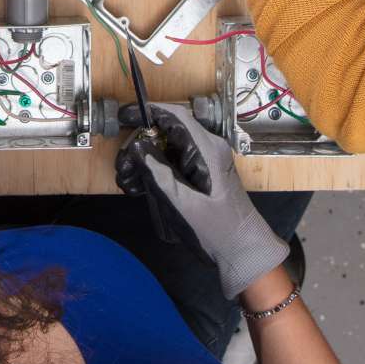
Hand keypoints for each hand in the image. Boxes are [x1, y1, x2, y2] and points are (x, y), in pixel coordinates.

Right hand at [115, 103, 289, 299]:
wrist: (243, 252)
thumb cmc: (217, 230)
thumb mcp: (184, 204)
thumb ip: (160, 173)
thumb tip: (138, 147)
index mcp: (207, 149)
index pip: (176, 116)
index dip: (148, 111)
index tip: (123, 116)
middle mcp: (207, 149)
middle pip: (167, 133)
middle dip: (140, 146)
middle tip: (121, 168)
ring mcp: (204, 162)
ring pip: (167, 149)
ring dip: (144, 161)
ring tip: (126, 182)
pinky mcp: (200, 175)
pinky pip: (173, 163)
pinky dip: (155, 171)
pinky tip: (138, 187)